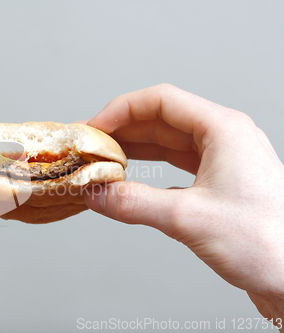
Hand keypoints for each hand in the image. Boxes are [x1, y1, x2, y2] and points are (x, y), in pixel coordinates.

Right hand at [83, 84, 283, 326]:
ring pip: (166, 142)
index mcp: (222, 130)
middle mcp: (223, 139)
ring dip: (133, 150)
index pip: (161, 101)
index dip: (121, 110)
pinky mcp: (217, 185)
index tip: (95, 127)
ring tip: (103, 160)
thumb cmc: (267, 244)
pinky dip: (148, 171)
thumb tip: (96, 194)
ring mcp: (221, 162)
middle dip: (123, 130)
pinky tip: (129, 180)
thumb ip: (134, 203)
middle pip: (161, 120)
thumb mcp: (189, 218)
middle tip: (92, 145)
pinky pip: (174, 166)